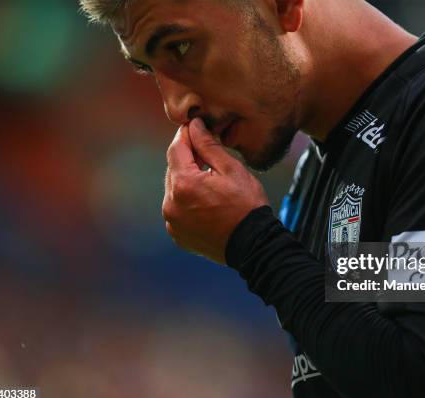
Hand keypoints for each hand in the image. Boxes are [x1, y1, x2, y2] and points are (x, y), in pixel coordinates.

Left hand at [162, 118, 268, 263]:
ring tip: (209, 178)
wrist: (253, 245)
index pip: (176, 149)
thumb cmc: (247, 205)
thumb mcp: (232, 169)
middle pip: (173, 169)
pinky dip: (187, 200)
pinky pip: (177, 209)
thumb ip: (208, 146)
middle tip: (206, 151)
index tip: (194, 127)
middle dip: (187, 158)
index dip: (185, 135)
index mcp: (184, 184)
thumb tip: (195, 126)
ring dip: (187, 180)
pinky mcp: (177, 234)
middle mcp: (171, 203)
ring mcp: (172, 221)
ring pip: (174, 189)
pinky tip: (206, 200)